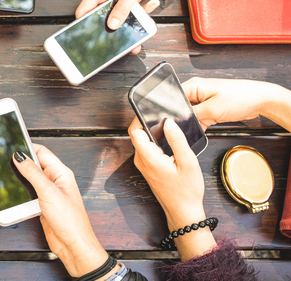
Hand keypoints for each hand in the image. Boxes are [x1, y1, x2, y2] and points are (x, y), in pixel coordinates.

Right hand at [12, 145, 108, 276]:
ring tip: (8, 179)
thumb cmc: (70, 220)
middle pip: (34, 165)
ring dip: (20, 180)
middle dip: (21, 163)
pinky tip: (14, 195)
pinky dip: (21, 194)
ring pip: (30, 180)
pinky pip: (28, 194)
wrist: (73, 245)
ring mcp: (49, 193)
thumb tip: (20, 156)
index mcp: (61, 173)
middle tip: (5, 162)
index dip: (27, 147)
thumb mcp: (48, 191)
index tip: (11, 146)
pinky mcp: (42, 205)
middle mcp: (55, 181)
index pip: (42, 152)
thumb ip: (33, 173)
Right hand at [75, 0, 163, 52]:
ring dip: (128, 22)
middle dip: (111, 27)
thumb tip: (112, 24)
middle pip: (99, 18)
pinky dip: (138, 15)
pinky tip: (148, 7)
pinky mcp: (123, 4)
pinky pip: (127, 15)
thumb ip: (123, 8)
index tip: (92, 34)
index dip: (84, 24)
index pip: (83, 11)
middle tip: (120, 33)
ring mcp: (114, 1)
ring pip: (115, 19)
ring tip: (140, 21)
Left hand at [128, 117, 215, 259]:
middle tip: (164, 116)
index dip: (140, 118)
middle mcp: (141, 161)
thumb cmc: (186, 191)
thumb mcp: (187, 162)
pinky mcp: (148, 168)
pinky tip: (168, 141)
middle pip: (138, 135)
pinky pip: (147, 149)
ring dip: (153, 133)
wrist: (183, 212)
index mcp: (148, 158)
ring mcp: (143, 165)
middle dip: (148, 123)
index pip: (134, 131)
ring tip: (169, 127)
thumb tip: (169, 122)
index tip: (151, 110)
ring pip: (142, 142)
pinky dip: (155, 142)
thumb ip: (177, 140)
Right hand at [181, 77, 290, 129]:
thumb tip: (179, 119)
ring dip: (194, 121)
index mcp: (194, 85)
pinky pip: (199, 117)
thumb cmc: (242, 97)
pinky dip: (201, 123)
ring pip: (190, 114)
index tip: (174, 121)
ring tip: (202, 123)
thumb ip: (193, 115)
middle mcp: (197, 91)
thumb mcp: (213, 109)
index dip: (172, 110)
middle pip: (181, 107)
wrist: (261, 101)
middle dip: (185, 118)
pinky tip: (205, 127)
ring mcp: (204, 99)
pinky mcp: (210, 107)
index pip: (174, 98)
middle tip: (190, 124)